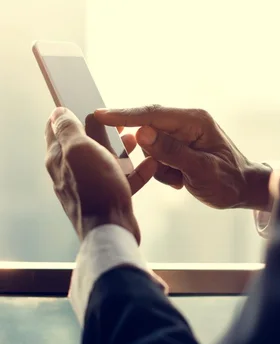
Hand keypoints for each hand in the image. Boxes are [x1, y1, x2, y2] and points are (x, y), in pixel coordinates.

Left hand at [45, 107, 157, 242]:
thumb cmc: (95, 189)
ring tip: (137, 141)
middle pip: (86, 143)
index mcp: (59, 157)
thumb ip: (69, 129)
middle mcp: (72, 171)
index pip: (56, 128)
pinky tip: (150, 165)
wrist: (111, 229)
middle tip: (120, 124)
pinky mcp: (108, 196)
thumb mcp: (80, 150)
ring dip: (122, 149)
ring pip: (106, 160)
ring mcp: (91, 184)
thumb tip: (58, 112)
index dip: (71, 113)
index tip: (89, 106)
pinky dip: (136, 171)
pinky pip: (123, 179)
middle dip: (104, 130)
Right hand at [94, 105, 271, 210]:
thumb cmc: (228, 181)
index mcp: (194, 121)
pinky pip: (156, 158)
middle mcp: (186, 123)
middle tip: (166, 169)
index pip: (153, 113)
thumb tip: (142, 133)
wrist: (242, 191)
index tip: (99, 114)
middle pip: (147, 129)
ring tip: (181, 179)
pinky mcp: (177, 148)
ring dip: (160, 167)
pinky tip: (182, 181)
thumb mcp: (201, 170)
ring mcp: (180, 135)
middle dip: (150, 153)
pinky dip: (164, 172)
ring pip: (150, 147)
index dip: (125, 115)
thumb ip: (172, 152)